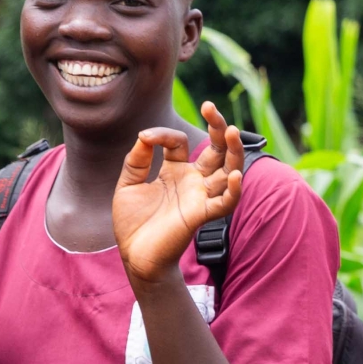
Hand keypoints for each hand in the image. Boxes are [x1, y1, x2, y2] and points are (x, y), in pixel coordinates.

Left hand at [112, 102, 243, 284]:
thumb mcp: (128, 184)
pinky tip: (234, 175)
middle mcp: (192, 181)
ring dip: (233, 153)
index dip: (163, 135)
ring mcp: (199, 197)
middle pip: (216, 150)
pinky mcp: (200, 216)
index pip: (178, 142)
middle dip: (218, 128)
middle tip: (211, 108)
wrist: (134, 256)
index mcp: (175, 171)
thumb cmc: (133, 223)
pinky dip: (233, 190)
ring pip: (228, 171)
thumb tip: (145, 134)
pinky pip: (224, 203)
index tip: (146, 138)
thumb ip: (137, 159)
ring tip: (231, 132)